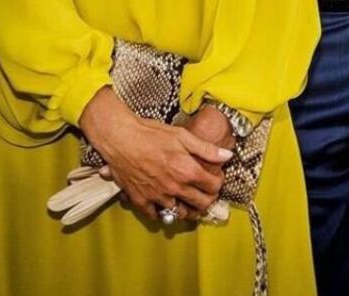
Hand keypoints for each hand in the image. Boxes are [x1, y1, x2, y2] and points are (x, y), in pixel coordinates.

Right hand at [79, 87, 232, 220]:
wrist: (121, 139)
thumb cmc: (151, 134)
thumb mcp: (182, 135)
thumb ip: (206, 149)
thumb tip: (227, 156)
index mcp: (187, 171)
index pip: (212, 187)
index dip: (218, 183)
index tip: (216, 178)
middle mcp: (174, 188)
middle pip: (199, 204)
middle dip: (207, 199)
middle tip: (207, 193)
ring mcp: (157, 196)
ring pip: (179, 213)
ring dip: (187, 209)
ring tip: (190, 202)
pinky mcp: (141, 200)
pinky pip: (156, 214)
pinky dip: (162, 212)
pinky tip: (164, 204)